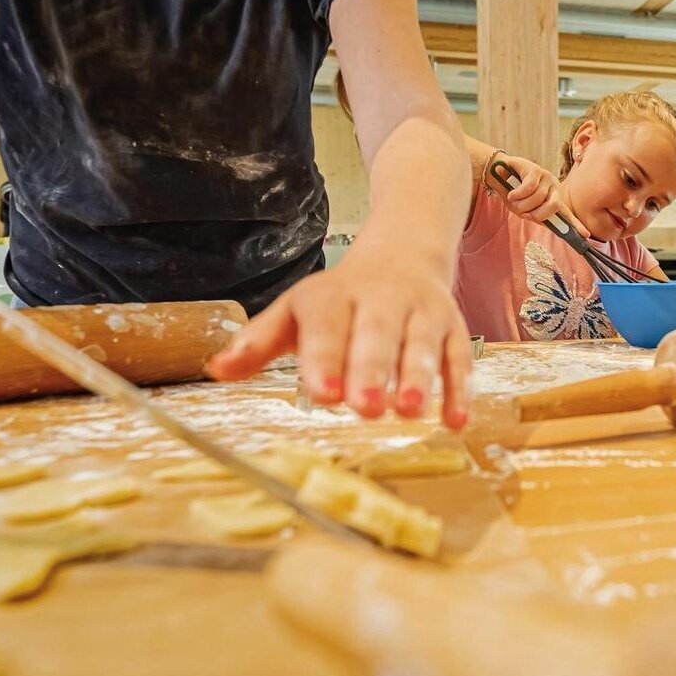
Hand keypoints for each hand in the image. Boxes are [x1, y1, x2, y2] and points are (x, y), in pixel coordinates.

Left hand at [205, 240, 472, 428]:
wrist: (402, 254)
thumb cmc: (338, 299)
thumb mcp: (295, 312)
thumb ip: (258, 342)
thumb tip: (216, 369)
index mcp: (332, 296)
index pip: (326, 324)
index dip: (324, 358)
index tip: (320, 393)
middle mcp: (378, 299)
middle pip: (375, 333)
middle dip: (370, 369)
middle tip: (365, 408)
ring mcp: (419, 312)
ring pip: (420, 342)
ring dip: (417, 376)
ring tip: (410, 410)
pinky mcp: (452, 328)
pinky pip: (458, 357)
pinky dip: (459, 389)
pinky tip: (454, 421)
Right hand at [493, 155, 588, 235]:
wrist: (496, 176)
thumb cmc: (512, 193)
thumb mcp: (523, 210)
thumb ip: (535, 216)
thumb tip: (547, 224)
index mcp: (552, 199)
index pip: (566, 213)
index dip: (575, 225)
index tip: (586, 235)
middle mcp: (552, 187)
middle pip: (554, 206)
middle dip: (536, 214)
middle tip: (524, 213)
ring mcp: (546, 177)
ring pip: (538, 198)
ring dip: (521, 204)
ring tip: (513, 199)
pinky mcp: (535, 169)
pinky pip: (529, 188)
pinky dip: (517, 194)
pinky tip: (511, 193)